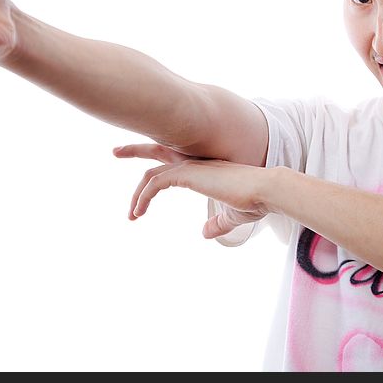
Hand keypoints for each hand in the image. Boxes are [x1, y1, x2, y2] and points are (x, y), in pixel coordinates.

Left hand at [112, 143, 273, 238]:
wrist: (266, 191)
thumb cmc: (254, 201)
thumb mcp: (232, 216)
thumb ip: (217, 223)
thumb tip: (204, 233)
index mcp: (203, 167)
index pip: (172, 157)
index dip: (155, 157)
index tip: (141, 163)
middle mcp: (193, 161)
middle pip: (155, 150)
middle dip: (134, 149)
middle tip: (116, 151)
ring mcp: (189, 166)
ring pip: (151, 174)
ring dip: (136, 193)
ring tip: (131, 216)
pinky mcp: (187, 175)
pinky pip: (155, 183)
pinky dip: (143, 197)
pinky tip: (139, 212)